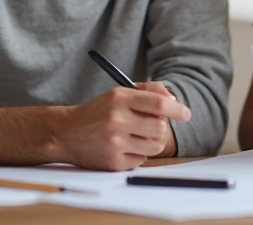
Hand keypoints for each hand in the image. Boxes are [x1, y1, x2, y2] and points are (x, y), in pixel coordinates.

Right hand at [54, 81, 189, 170]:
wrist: (66, 133)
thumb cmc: (99, 111)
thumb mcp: (120, 93)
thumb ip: (149, 92)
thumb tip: (173, 102)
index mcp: (119, 98)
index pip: (158, 104)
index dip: (177, 109)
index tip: (185, 114)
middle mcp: (116, 120)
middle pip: (160, 128)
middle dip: (161, 127)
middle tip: (152, 125)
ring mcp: (114, 143)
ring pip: (155, 146)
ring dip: (152, 141)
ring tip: (139, 136)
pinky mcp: (112, 162)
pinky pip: (142, 159)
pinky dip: (139, 153)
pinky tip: (125, 146)